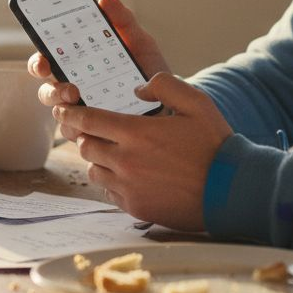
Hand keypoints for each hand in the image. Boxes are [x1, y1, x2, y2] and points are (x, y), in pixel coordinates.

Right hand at [30, 0, 171, 142]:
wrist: (174, 106)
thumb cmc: (149, 72)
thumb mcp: (139, 43)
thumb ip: (122, 22)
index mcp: (78, 66)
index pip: (47, 61)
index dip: (38, 61)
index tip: (44, 60)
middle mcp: (75, 92)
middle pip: (47, 93)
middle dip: (53, 91)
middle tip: (71, 90)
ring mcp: (84, 116)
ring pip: (62, 118)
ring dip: (70, 115)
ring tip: (89, 112)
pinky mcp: (97, 137)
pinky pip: (83, 139)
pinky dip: (90, 134)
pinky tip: (103, 130)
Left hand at [56, 73, 231, 231]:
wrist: (230, 190)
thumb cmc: (214, 145)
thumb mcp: (196, 102)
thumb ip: (165, 85)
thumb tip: (138, 89)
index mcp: (137, 133)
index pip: (89, 120)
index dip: (71, 113)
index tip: (63, 109)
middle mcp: (126, 161)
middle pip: (85, 146)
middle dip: (85, 135)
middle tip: (94, 130)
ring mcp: (129, 187)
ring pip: (94, 170)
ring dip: (98, 159)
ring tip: (115, 153)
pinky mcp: (135, 207)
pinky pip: (109, 192)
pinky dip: (112, 182)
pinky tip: (129, 175)